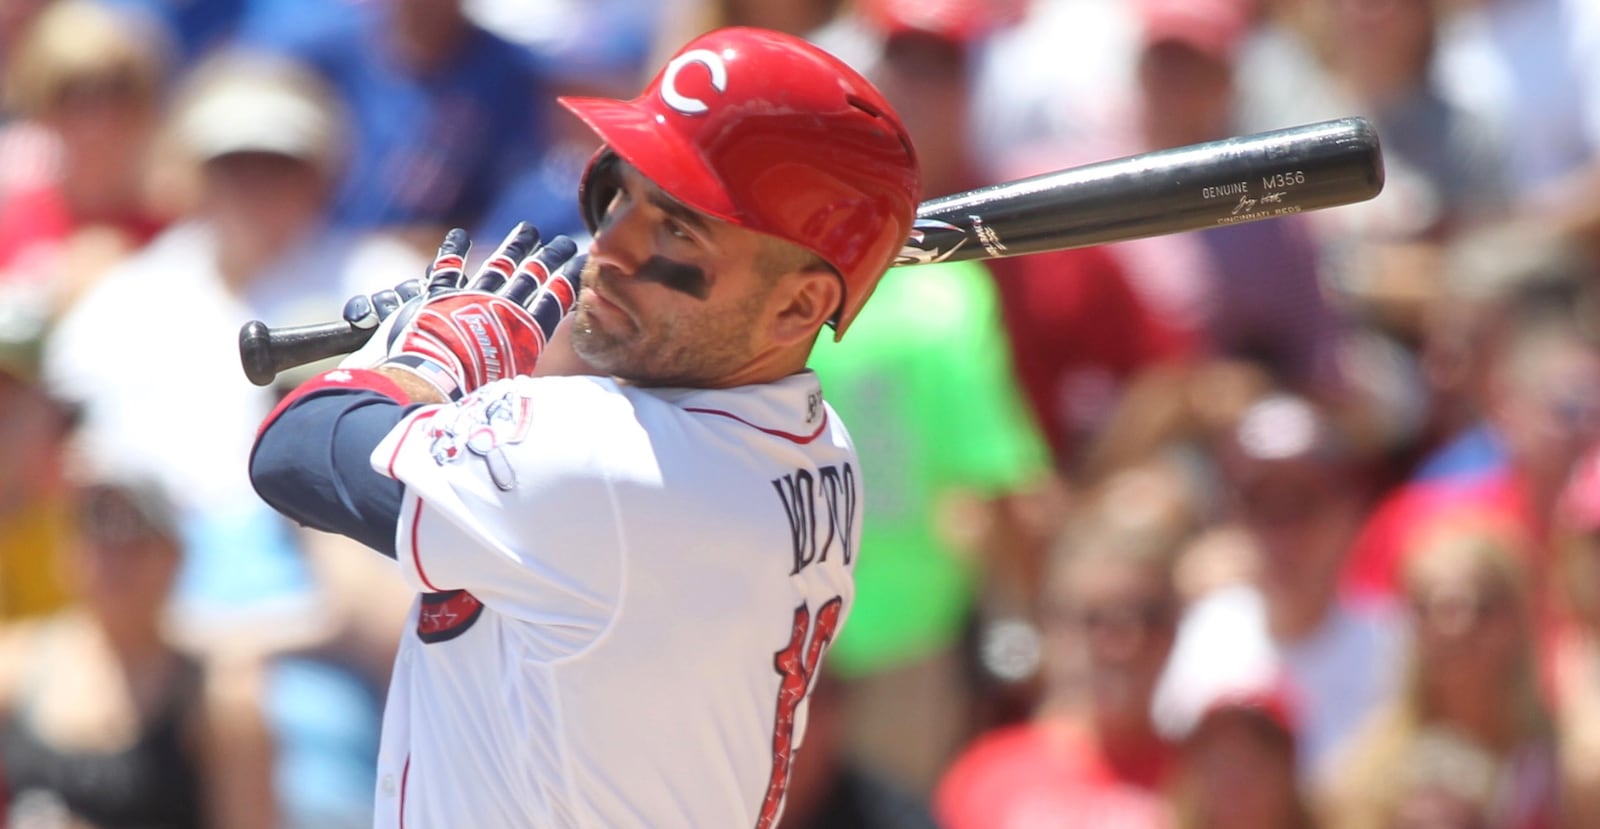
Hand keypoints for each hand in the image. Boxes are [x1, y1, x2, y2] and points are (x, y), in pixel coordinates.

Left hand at [340, 223, 583, 399]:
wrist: (434, 385)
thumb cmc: (475, 396)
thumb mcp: (512, 385)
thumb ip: (528, 372)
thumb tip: (549, 394)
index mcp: (524, 331)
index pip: (555, 298)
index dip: (569, 278)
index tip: (583, 261)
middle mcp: (502, 309)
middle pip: (533, 277)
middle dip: (551, 258)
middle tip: (566, 242)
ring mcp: (471, 299)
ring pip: (499, 266)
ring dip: (515, 248)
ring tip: (528, 230)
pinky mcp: (440, 298)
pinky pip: (448, 268)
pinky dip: (453, 251)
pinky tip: (459, 236)